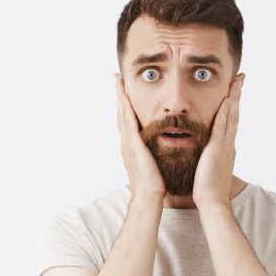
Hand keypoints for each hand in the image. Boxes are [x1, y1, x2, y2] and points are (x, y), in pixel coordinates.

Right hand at [115, 74, 165, 199]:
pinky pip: (128, 122)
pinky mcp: (133, 145)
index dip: (125, 106)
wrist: (148, 196)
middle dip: (119, 96)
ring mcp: (128, 143)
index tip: (124, 91)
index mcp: (132, 147)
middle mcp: (126, 143)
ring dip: (120, 97)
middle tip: (117, 79)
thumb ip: (152, 155)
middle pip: (121, 114)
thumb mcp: (152, 165)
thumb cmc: (153, 185)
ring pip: (122, 114)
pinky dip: (125, 108)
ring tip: (119, 81)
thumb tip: (157, 151)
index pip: (127, 121)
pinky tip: (125, 96)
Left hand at [192, 74, 244, 207]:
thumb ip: (207, 159)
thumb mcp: (208, 170)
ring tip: (237, 82)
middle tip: (240, 79)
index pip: (230, 122)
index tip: (234, 91)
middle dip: (237, 96)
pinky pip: (222, 128)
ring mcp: (224, 146)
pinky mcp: (217, 150)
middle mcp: (228, 145)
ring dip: (234, 98)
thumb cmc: (207, 191)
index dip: (232, 106)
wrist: (212, 203)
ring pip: (231, 117)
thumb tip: (203, 156)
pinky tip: (227, 100)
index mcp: (225, 149)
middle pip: (234, 115)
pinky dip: (226, 114)